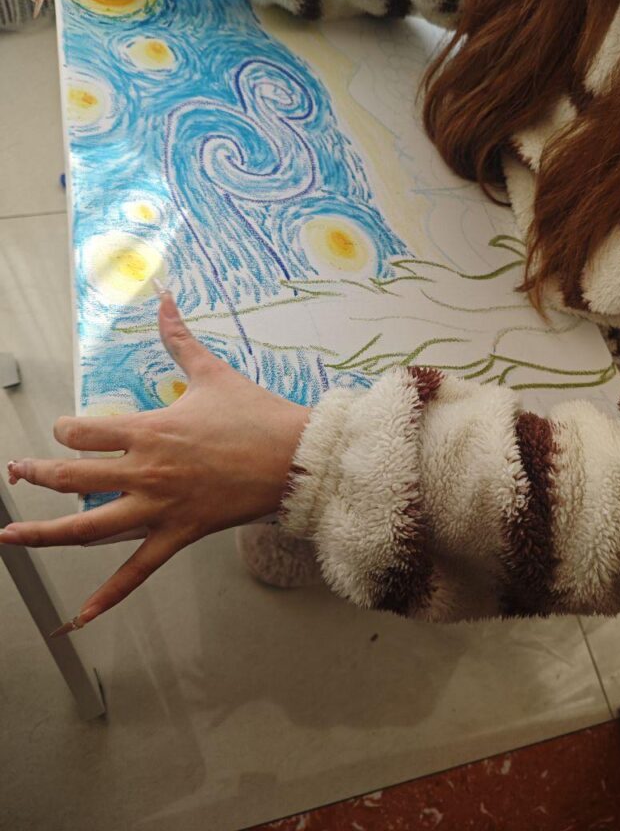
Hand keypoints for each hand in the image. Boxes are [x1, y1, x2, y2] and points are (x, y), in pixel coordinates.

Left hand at [0, 292, 309, 631]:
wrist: (295, 457)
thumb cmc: (256, 415)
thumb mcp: (212, 373)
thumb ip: (179, 339)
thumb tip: (165, 298)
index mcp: (150, 429)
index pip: (83, 433)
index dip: (64, 432)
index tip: (63, 433)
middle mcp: (146, 470)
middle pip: (72, 478)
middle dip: (37, 475)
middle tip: (16, 473)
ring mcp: (160, 507)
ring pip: (88, 528)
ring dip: (43, 534)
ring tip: (11, 536)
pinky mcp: (179, 534)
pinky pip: (136, 571)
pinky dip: (106, 596)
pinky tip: (80, 617)